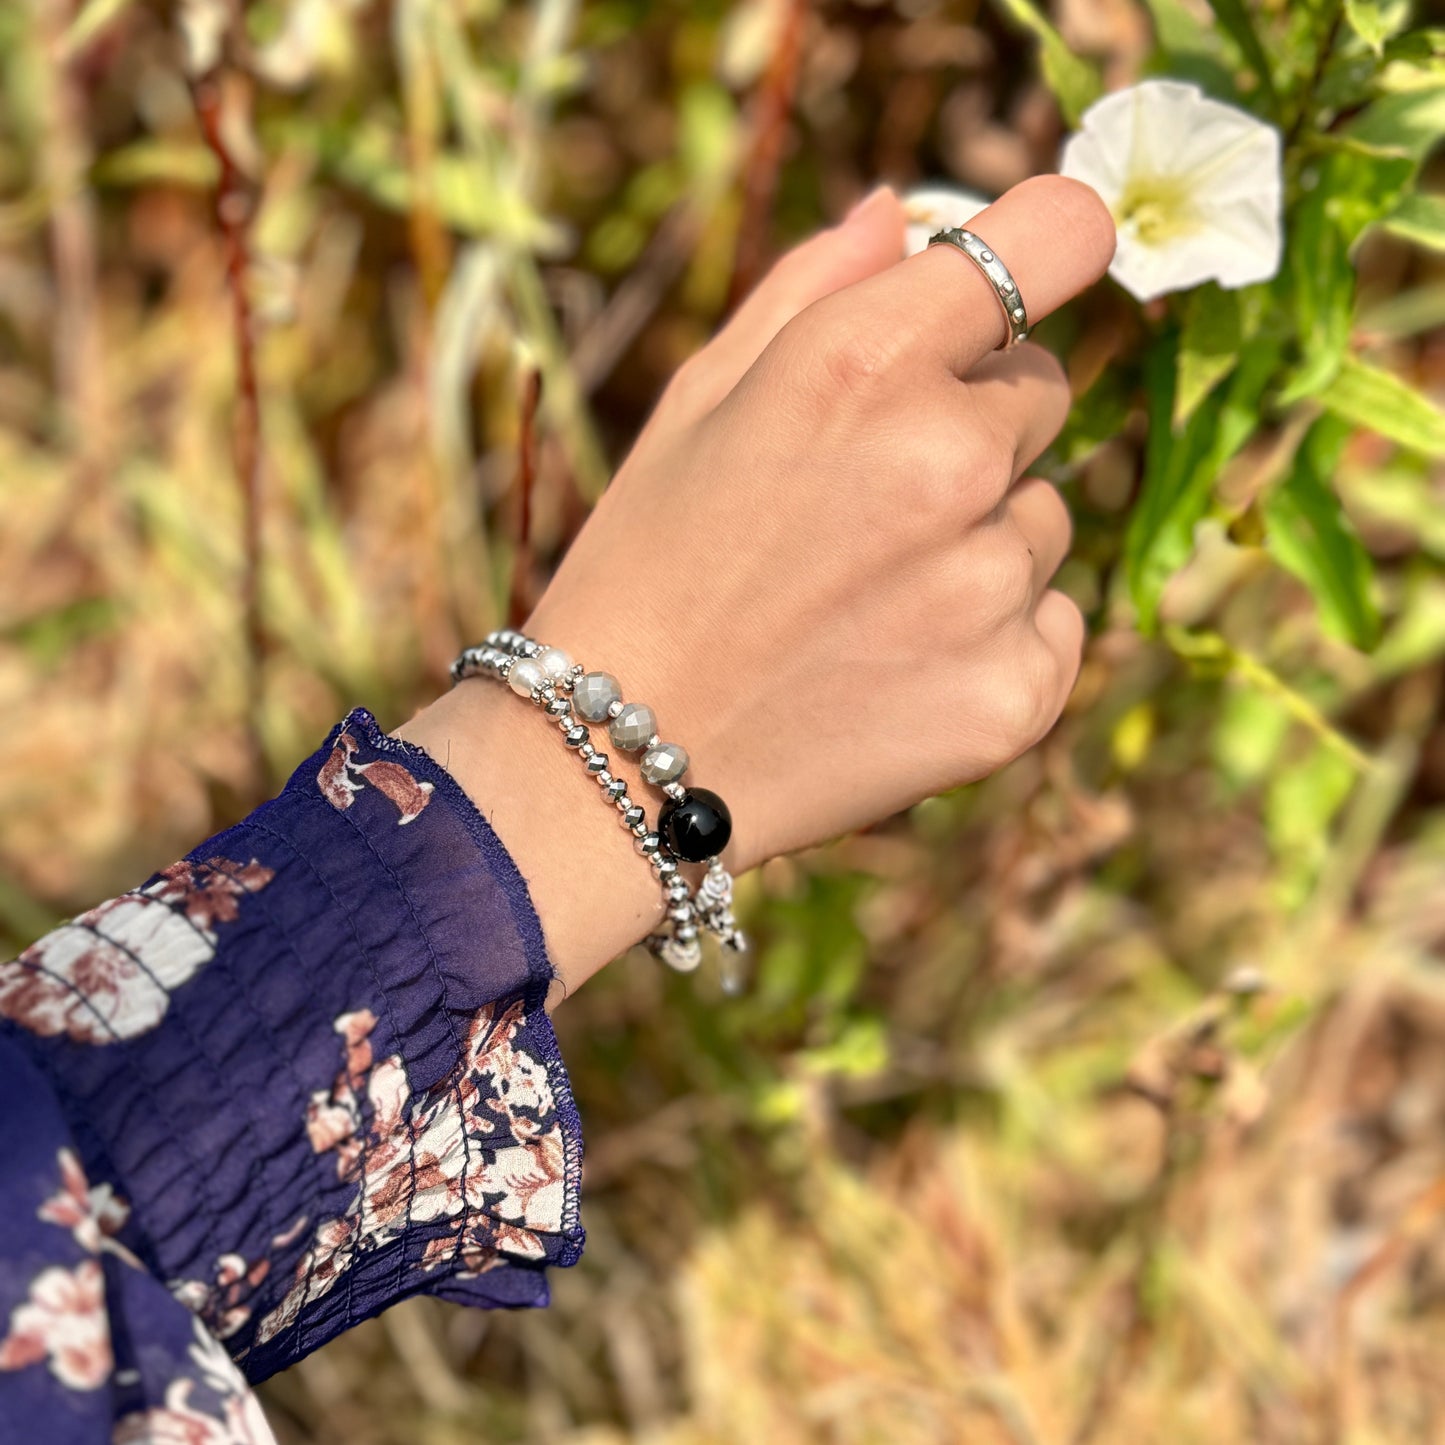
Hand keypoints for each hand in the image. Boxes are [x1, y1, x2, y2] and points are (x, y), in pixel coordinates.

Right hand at [400, 177, 1115, 993]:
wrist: (618, 756)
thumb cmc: (652, 561)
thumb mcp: (700, 401)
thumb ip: (813, 289)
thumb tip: (903, 215)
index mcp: (865, 363)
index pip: (1058, 234)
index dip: (1049, 241)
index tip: (1028, 269)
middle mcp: (947, 462)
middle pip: (1044, 389)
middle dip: (973, 418)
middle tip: (866, 495)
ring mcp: (987, 588)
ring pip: (1047, 518)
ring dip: (980, 538)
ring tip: (866, 596)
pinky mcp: (1015, 694)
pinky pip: (1053, 619)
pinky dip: (996, 634)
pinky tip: (899, 662)